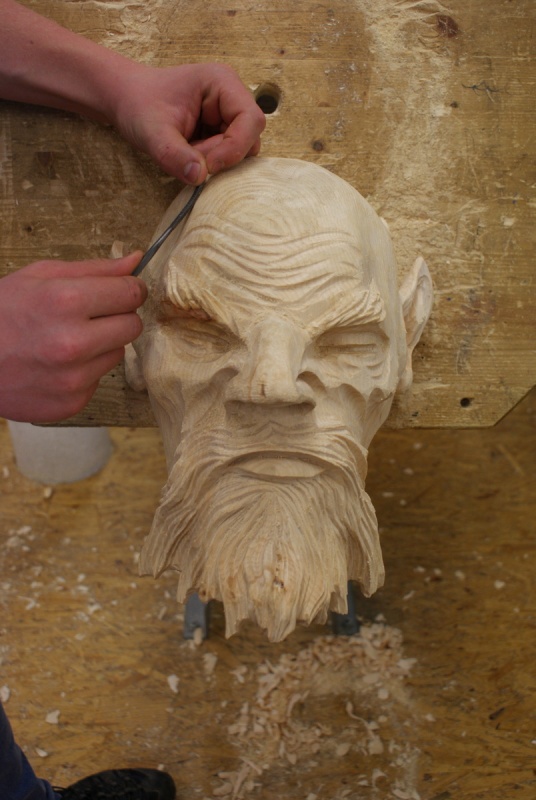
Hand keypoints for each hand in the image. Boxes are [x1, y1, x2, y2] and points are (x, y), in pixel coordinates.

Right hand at [0, 253, 146, 422]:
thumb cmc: (0, 313)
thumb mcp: (40, 276)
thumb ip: (94, 269)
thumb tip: (135, 261)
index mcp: (67, 302)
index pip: (131, 294)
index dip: (128, 290)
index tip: (120, 292)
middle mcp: (74, 343)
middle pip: (132, 326)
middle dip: (118, 317)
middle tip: (90, 316)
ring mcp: (74, 378)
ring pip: (117, 354)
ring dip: (100, 345)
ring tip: (65, 340)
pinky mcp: (72, 402)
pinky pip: (98, 380)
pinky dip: (84, 370)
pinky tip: (57, 364)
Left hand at [111, 62, 265, 184]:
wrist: (126, 100)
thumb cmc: (137, 104)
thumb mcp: (152, 132)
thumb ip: (174, 155)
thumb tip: (199, 176)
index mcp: (222, 83)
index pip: (250, 120)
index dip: (236, 147)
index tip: (208, 166)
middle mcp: (231, 97)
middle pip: (248, 138)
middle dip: (222, 156)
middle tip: (190, 157)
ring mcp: (227, 115)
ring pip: (240, 150)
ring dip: (215, 161)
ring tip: (185, 153)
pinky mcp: (220, 131)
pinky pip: (227, 156)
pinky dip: (208, 162)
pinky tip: (187, 154)